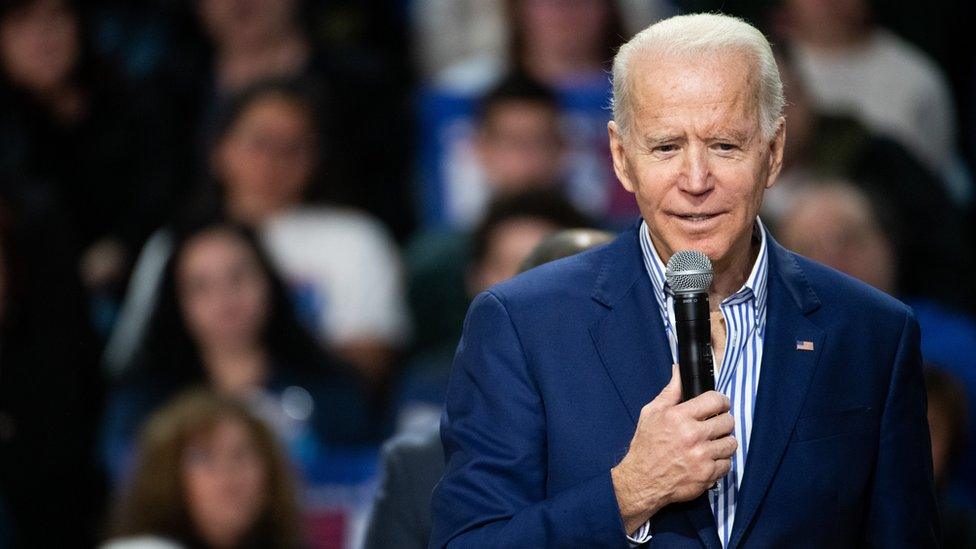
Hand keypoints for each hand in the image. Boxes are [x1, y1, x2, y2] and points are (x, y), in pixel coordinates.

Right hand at [611, 364, 735, 532]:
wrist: (642, 481)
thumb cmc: (646, 445)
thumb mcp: (651, 413)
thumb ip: (671, 391)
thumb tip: (679, 370)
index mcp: (679, 416)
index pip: (715, 400)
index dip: (721, 400)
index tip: (720, 404)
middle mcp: (692, 435)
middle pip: (727, 421)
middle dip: (723, 421)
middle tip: (715, 425)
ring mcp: (701, 456)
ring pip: (731, 443)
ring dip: (724, 442)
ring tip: (713, 443)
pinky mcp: (706, 475)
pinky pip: (727, 464)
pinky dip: (720, 462)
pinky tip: (708, 460)